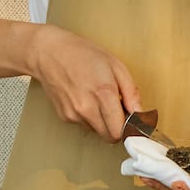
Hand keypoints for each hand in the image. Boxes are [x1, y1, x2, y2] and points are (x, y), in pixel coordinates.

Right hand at [27, 24, 141, 141]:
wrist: (49, 53)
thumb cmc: (83, 55)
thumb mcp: (116, 66)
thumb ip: (131, 93)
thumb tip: (141, 114)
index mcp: (104, 93)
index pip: (121, 130)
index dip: (131, 129)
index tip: (135, 124)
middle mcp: (87, 108)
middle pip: (110, 136)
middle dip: (118, 127)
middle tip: (120, 110)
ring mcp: (73, 114)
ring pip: (98, 131)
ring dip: (104, 122)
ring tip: (100, 100)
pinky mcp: (64, 117)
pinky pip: (85, 125)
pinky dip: (90, 118)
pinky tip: (87, 100)